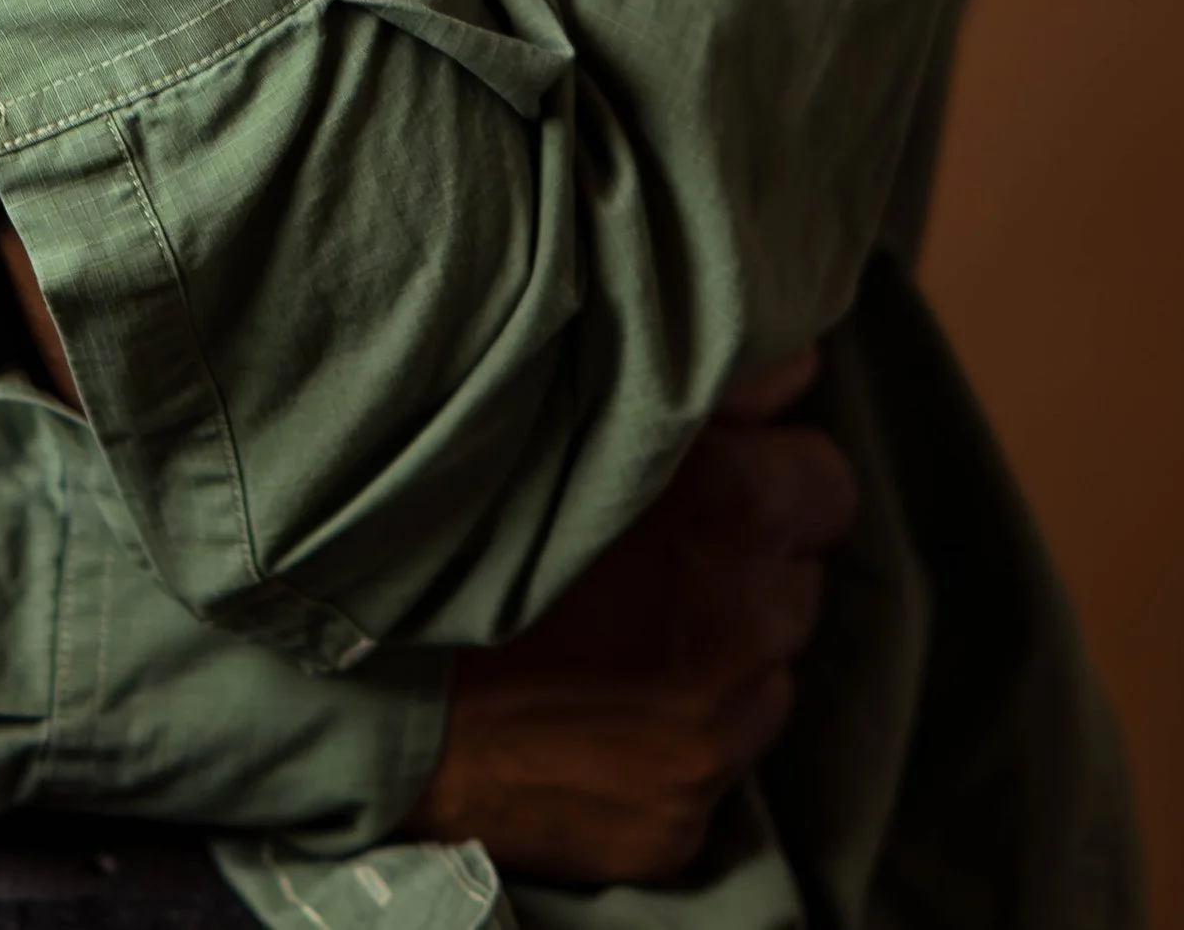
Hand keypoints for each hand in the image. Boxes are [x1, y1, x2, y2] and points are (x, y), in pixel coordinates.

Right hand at [408, 355, 857, 884]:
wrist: (358, 677)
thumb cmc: (455, 510)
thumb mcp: (573, 400)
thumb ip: (707, 374)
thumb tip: (797, 358)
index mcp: (734, 512)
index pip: (825, 481)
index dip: (768, 471)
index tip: (710, 474)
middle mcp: (744, 629)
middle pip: (793, 583)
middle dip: (740, 563)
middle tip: (645, 545)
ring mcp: (713, 740)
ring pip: (759, 680)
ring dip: (712, 652)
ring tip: (613, 624)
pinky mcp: (677, 824)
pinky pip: (706, 770)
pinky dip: (667, 737)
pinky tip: (592, 702)